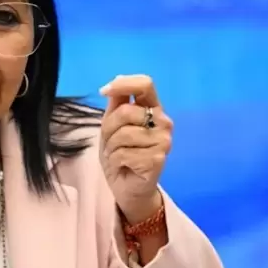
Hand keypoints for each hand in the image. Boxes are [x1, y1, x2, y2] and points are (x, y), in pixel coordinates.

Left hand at [99, 74, 172, 222]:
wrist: (127, 187)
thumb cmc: (121, 154)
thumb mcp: (112, 125)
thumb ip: (116, 103)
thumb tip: (115, 81)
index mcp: (153, 109)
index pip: (145, 84)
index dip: (123, 84)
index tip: (104, 91)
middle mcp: (163, 122)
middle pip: (126, 112)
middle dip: (109, 129)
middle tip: (112, 143)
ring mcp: (163, 141)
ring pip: (123, 134)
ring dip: (111, 148)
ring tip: (118, 156)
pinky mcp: (158, 159)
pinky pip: (124, 153)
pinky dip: (116, 161)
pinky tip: (124, 166)